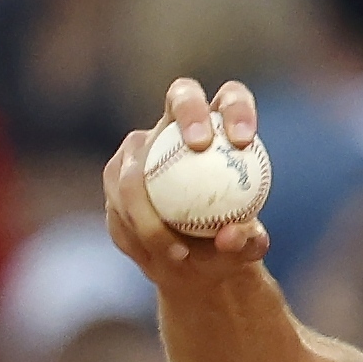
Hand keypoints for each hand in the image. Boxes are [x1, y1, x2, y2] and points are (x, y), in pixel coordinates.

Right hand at [106, 77, 271, 282]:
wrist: (193, 264)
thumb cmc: (229, 248)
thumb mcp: (246, 250)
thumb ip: (247, 242)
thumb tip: (232, 234)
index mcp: (220, 130)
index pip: (230, 100)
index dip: (236, 108)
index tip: (243, 140)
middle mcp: (176, 127)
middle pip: (181, 97)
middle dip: (190, 111)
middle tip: (199, 144)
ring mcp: (141, 148)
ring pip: (140, 165)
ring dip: (152, 210)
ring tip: (177, 251)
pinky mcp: (115, 175)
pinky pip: (119, 203)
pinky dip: (137, 232)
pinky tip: (153, 257)